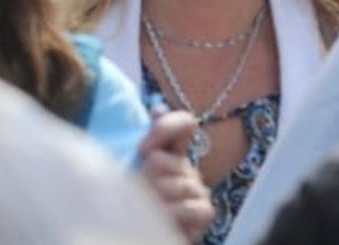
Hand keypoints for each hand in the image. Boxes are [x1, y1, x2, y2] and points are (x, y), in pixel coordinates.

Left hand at [138, 110, 214, 238]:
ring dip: (153, 202)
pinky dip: (172, 215)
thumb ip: (147, 141)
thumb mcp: (133, 167)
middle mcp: (187, 167)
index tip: (141, 150)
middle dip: (143, 180)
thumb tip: (158, 108)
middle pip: (160, 160)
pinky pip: (188, 208)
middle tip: (140, 194)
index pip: (184, 124)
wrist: (137, 231)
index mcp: (171, 152)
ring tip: (150, 210)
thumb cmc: (135, 200)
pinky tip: (165, 219)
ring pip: (170, 186)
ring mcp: (198, 189)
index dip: (165, 128)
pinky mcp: (205, 211)